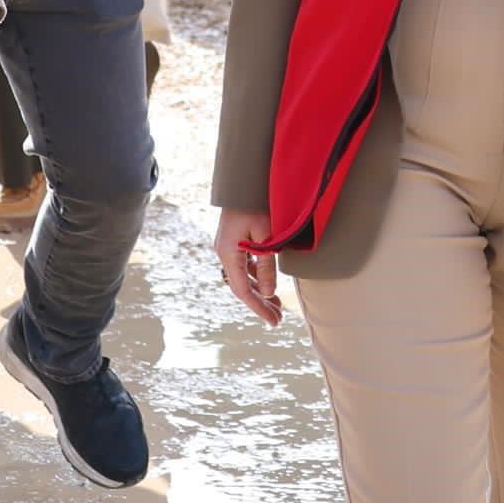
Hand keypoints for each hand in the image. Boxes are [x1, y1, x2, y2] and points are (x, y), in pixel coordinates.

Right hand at [214, 199, 286, 323]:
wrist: (244, 181)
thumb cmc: (257, 204)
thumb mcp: (266, 236)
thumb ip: (267, 265)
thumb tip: (269, 293)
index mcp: (228, 253)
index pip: (243, 290)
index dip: (258, 308)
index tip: (273, 321)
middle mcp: (224, 253)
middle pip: (242, 286)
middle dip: (260, 303)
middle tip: (278, 318)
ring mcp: (227, 247)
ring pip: (243, 277)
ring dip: (259, 291)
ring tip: (277, 305)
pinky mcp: (233, 241)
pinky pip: (244, 266)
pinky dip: (256, 277)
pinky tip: (267, 284)